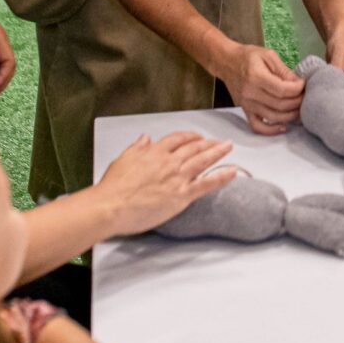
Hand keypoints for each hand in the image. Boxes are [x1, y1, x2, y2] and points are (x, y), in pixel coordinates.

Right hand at [94, 132, 237, 235]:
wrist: (111, 206)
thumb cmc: (113, 188)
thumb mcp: (123, 160)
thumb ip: (137, 148)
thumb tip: (145, 138)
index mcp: (154, 152)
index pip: (177, 139)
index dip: (189, 136)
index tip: (195, 137)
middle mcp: (169, 161)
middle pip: (194, 147)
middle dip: (209, 143)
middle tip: (219, 142)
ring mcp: (177, 177)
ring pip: (203, 160)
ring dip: (218, 152)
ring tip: (228, 148)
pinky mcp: (182, 195)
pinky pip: (207, 183)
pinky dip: (222, 176)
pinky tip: (232, 172)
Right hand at [218, 43, 304, 134]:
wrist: (227, 62)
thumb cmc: (248, 56)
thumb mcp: (268, 55)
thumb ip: (284, 70)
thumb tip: (298, 83)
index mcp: (256, 77)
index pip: (282, 90)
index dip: (297, 89)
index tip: (303, 83)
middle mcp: (250, 93)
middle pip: (280, 105)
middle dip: (297, 102)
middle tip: (305, 96)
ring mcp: (247, 104)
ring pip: (273, 117)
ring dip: (290, 116)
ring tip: (299, 108)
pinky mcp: (245, 111)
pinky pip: (257, 127)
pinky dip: (271, 130)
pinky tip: (283, 126)